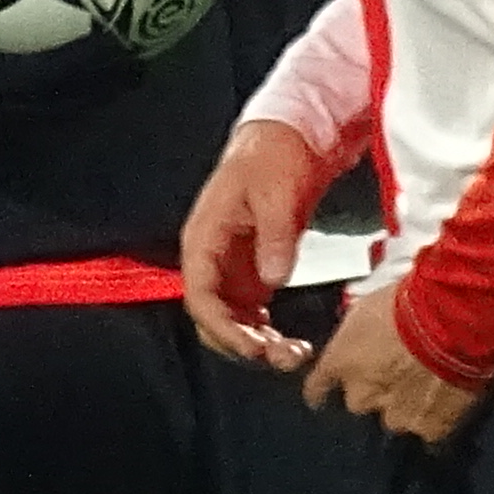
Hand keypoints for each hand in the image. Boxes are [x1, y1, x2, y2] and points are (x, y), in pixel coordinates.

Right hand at [180, 116, 324, 369]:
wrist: (287, 137)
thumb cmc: (273, 156)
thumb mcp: (278, 191)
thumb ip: (275, 235)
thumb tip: (273, 279)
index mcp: (204, 237)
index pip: (199, 295)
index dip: (222, 328)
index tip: (253, 346)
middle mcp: (211, 259)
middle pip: (213, 318)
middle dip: (243, 344)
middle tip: (284, 356)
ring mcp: (230, 268)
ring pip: (231, 321)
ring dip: (256, 344)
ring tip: (294, 354)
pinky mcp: (250, 271)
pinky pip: (249, 314)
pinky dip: (266, 332)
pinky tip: (291, 341)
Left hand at [304, 280, 479, 443]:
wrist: (453, 321)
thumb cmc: (408, 301)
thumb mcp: (365, 307)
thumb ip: (355, 335)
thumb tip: (356, 340)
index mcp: (338, 364)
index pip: (316, 389)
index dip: (321, 391)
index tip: (323, 394)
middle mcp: (360, 396)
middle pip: (360, 403)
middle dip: (374, 392)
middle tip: (396, 372)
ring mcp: (396, 416)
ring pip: (395, 418)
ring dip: (405, 406)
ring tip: (428, 385)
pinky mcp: (430, 428)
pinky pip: (429, 429)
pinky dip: (436, 417)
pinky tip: (448, 401)